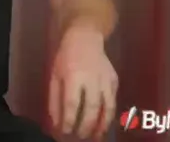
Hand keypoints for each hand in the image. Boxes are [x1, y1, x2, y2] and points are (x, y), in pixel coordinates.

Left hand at [49, 24, 117, 138]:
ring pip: (108, 106)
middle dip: (87, 125)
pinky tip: (104, 121)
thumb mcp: (54, 76)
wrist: (85, 37)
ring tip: (97, 136)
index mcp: (73, 76)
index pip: (72, 103)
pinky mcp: (115, 79)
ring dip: (103, 124)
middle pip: (92, 107)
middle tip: (82, 136)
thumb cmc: (65, 57)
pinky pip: (113, 100)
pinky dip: (109, 113)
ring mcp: (106, 79)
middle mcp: (92, 79)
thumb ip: (55, 99)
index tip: (66, 131)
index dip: (69, 120)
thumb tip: (56, 122)